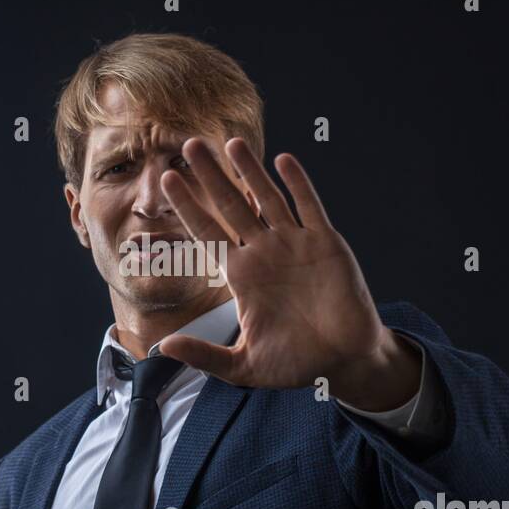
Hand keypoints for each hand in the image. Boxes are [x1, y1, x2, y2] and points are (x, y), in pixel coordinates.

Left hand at [158, 137, 421, 411]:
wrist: (344, 361)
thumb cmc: (296, 364)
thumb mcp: (243, 366)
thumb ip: (205, 356)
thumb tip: (164, 348)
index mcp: (241, 276)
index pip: (207, 233)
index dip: (187, 206)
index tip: (167, 180)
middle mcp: (263, 253)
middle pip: (230, 205)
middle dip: (210, 176)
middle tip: (189, 144)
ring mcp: (294, 244)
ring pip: (266, 198)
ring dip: (250, 170)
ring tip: (231, 141)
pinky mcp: (325, 243)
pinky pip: (308, 207)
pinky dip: (297, 183)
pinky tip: (282, 160)